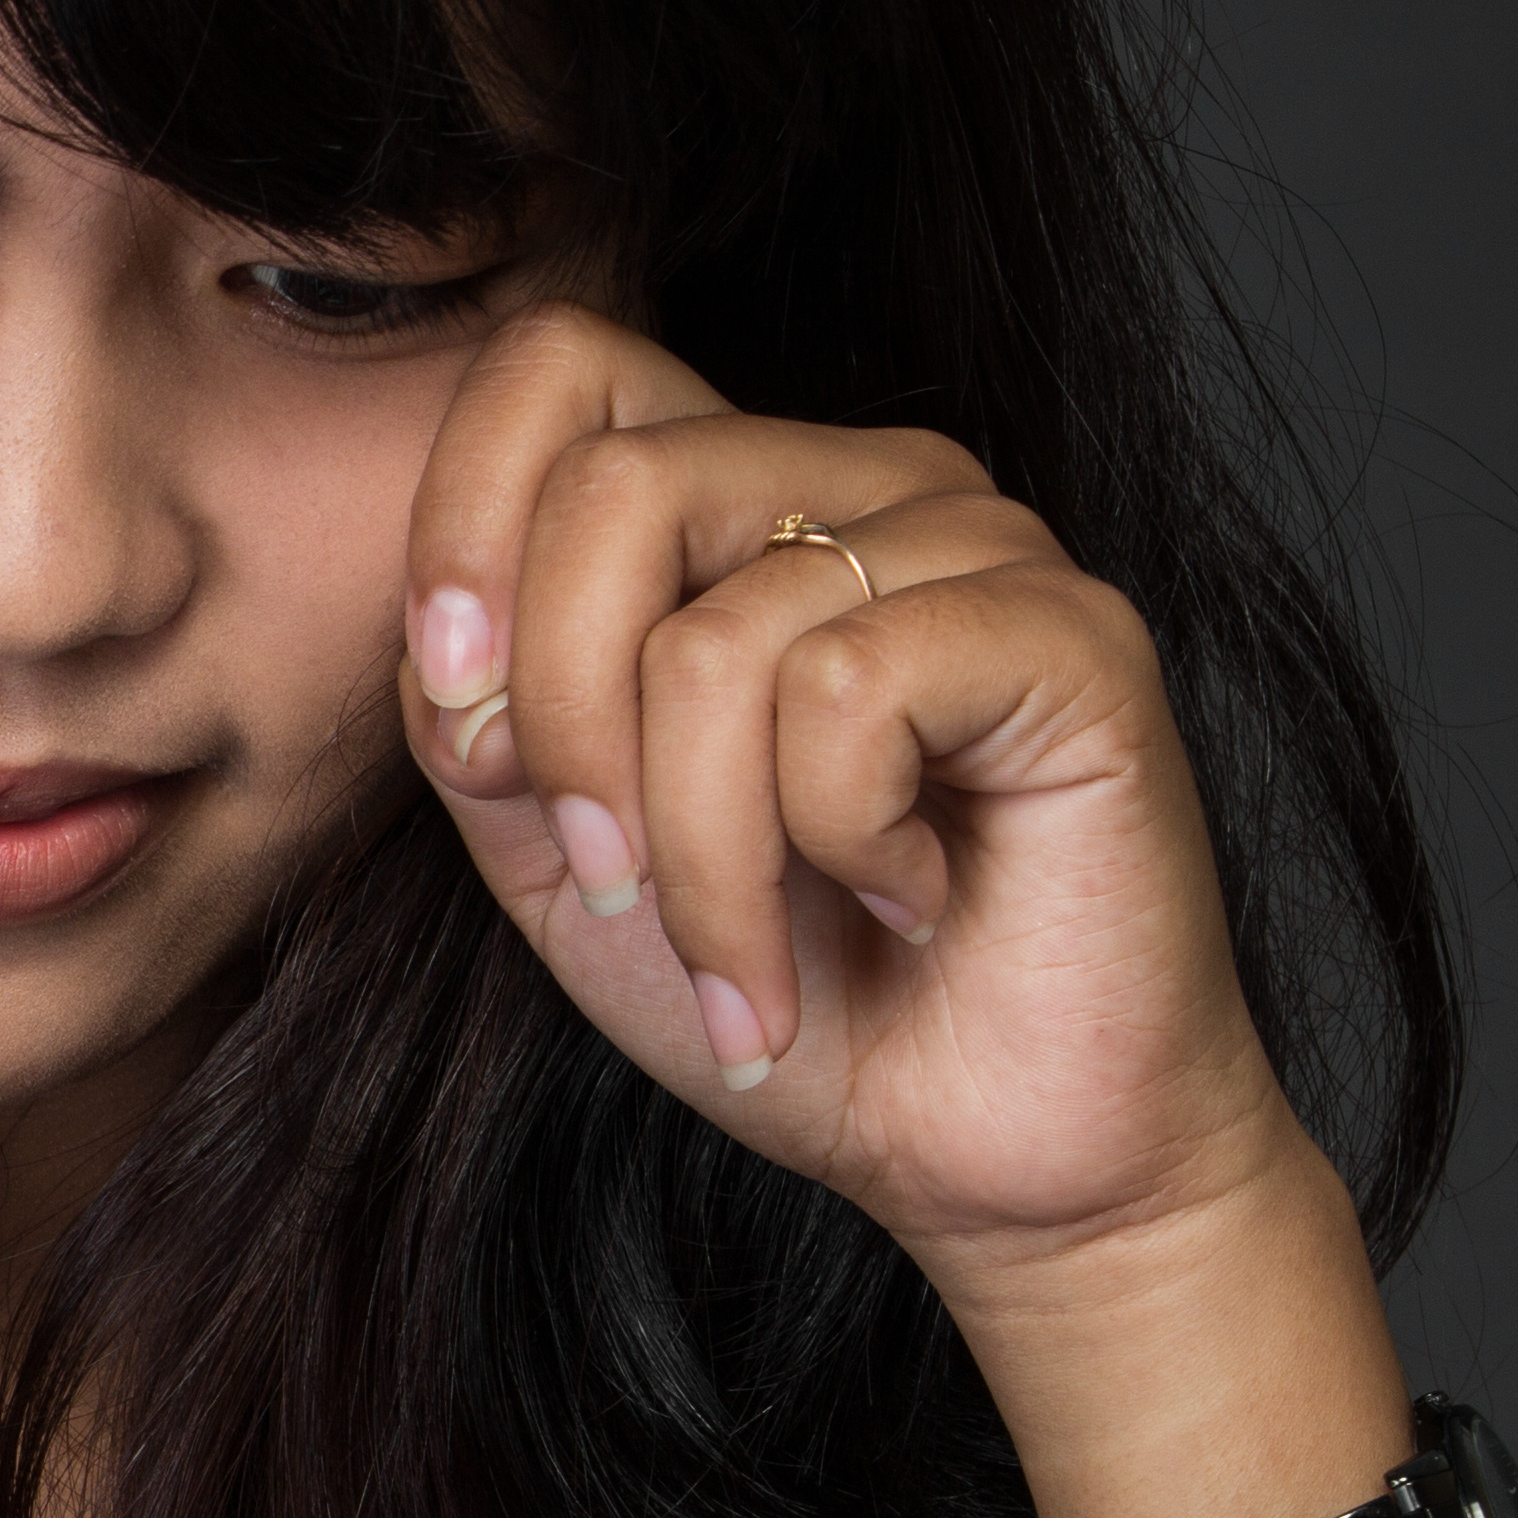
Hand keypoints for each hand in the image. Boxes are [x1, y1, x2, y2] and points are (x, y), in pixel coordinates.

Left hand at [391, 305, 1312, 1306]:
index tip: (466, 729)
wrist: (974, 1146)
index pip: (554, 371)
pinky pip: (849, 689)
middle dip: (567, 729)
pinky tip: (902, 895)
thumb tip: (444, 649)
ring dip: (700, 855)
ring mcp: (977, 541)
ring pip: (718, 634)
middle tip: (613, 888)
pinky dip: (833, 840)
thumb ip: (476, 719)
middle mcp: (859, 482)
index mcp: (735, 500)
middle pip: (612, 488)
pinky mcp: (1073, 631)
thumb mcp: (558, 856)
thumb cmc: (784, 988)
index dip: (461, 531)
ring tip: (757, 961)